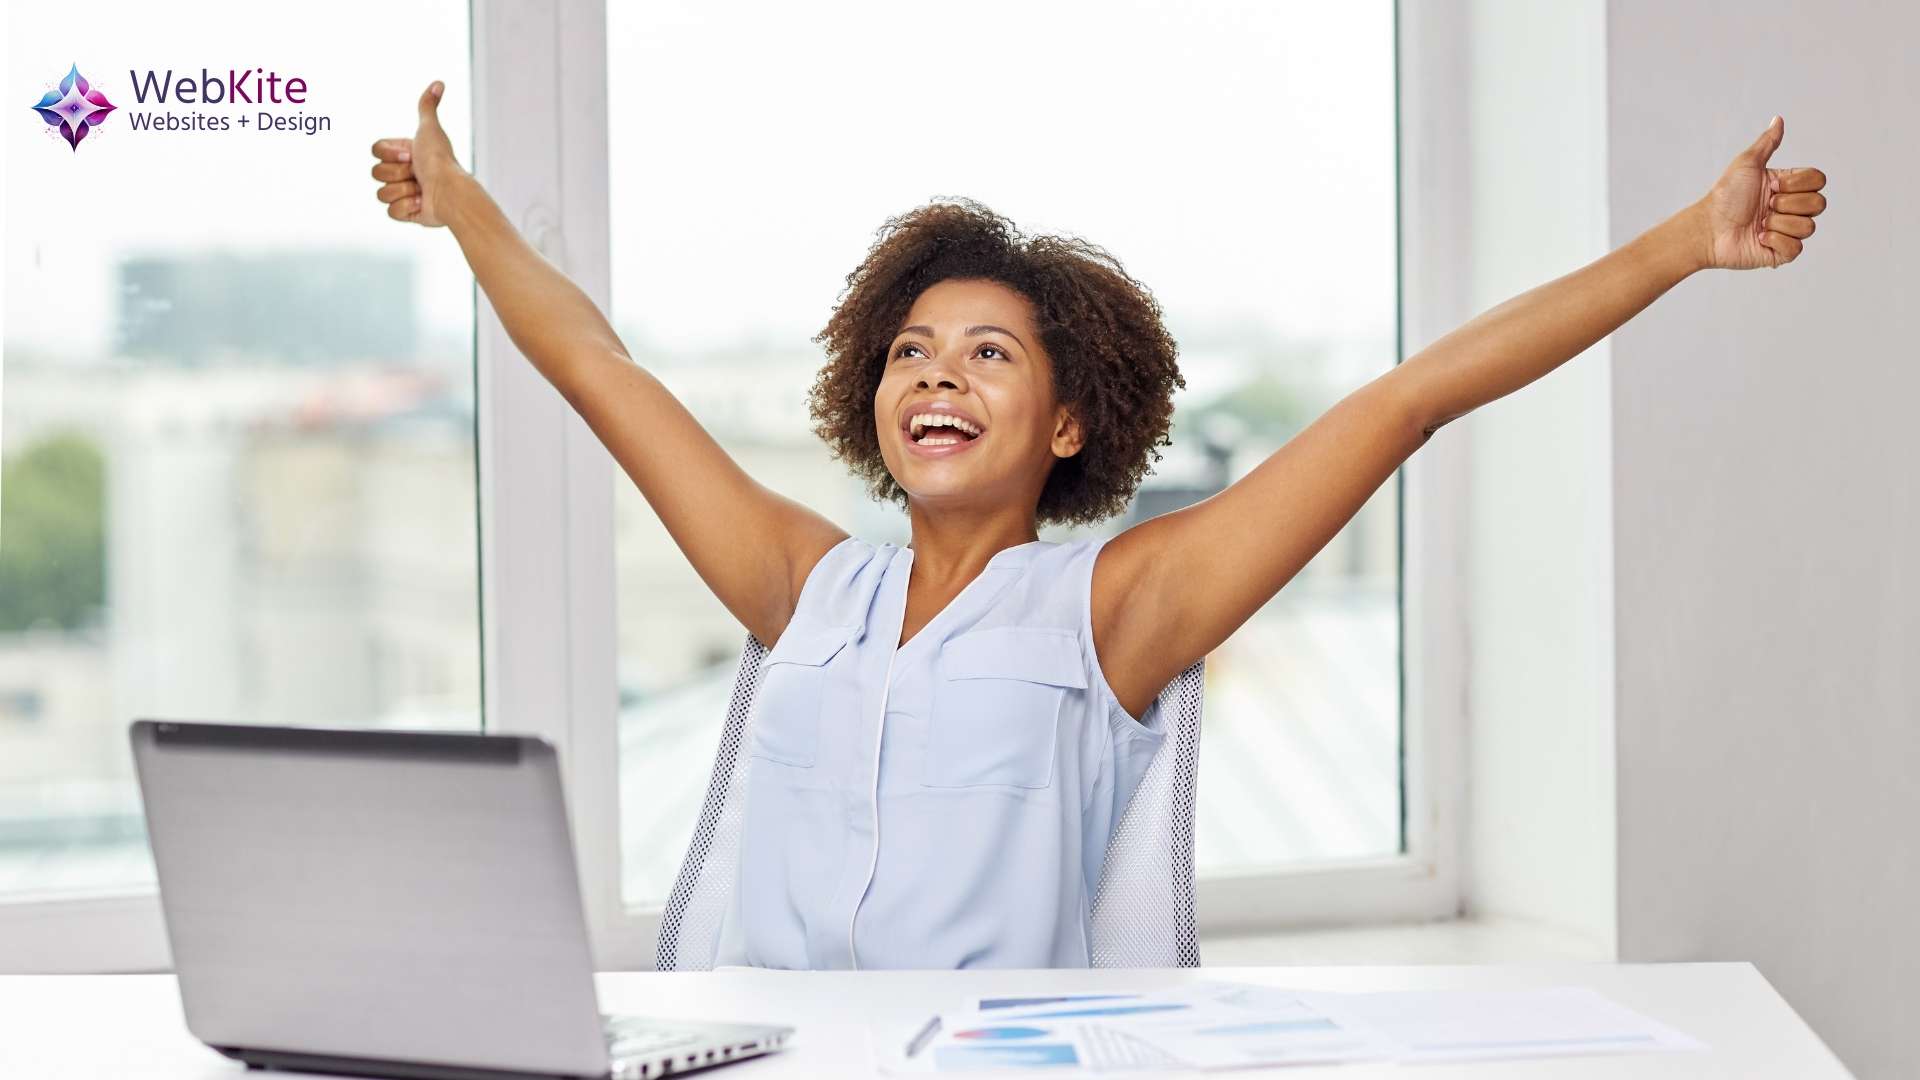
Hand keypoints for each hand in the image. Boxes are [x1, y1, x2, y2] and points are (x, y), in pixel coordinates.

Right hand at [369, 80, 465, 227]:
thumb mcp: (430, 129)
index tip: (410, 155)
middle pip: (376, 173)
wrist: (449, 192)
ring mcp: (403, 194)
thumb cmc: (440, 161)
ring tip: (421, 190)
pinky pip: (391, 211)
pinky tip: (422, 203)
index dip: (389, 154)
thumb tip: (438, 83)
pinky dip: (406, 208)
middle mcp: (403, 173)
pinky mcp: (406, 213)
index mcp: (405, 154)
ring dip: (402, 191)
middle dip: (397, 173)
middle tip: (417, 173)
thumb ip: (427, 106)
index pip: (376, 151)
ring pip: (381, 193)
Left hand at [1697, 115, 1827, 269]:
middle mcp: (1791, 208)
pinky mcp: (1781, 253)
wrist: (1708, 228)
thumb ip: (1767, 143)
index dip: (1798, 183)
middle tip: (1765, 206)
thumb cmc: (1724, 196)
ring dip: (1779, 223)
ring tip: (1759, 223)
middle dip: (1788, 204)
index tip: (1773, 185)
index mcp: (1789, 187)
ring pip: (1808, 227)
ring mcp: (1788, 231)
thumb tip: (1778, 119)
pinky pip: (1796, 248)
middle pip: (1818, 204)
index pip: (1818, 180)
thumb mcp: (1747, 164)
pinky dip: (1776, 241)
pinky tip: (1759, 237)